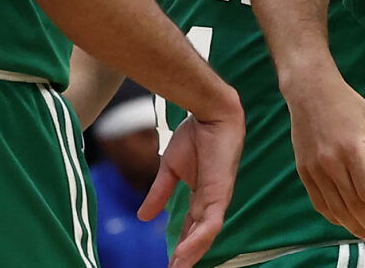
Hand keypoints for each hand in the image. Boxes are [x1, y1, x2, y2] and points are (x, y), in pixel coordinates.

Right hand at [139, 92, 244, 267]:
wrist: (209, 112)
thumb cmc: (195, 135)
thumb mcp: (170, 169)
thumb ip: (159, 193)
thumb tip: (143, 217)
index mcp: (201, 196)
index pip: (190, 229)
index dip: (180, 247)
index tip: (168, 263)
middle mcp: (211, 201)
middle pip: (199, 237)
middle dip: (185, 257)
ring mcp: (218, 197)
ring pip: (206, 235)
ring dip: (191, 254)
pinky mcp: (221, 192)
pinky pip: (211, 222)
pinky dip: (198, 239)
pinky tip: (184, 253)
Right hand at [283, 73, 364, 248]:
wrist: (310, 92)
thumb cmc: (346, 104)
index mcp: (350, 149)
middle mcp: (330, 163)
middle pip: (352, 204)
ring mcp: (314, 169)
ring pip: (335, 208)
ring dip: (353, 226)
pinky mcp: (304, 171)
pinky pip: (319, 201)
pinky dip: (333, 216)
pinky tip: (345, 223)